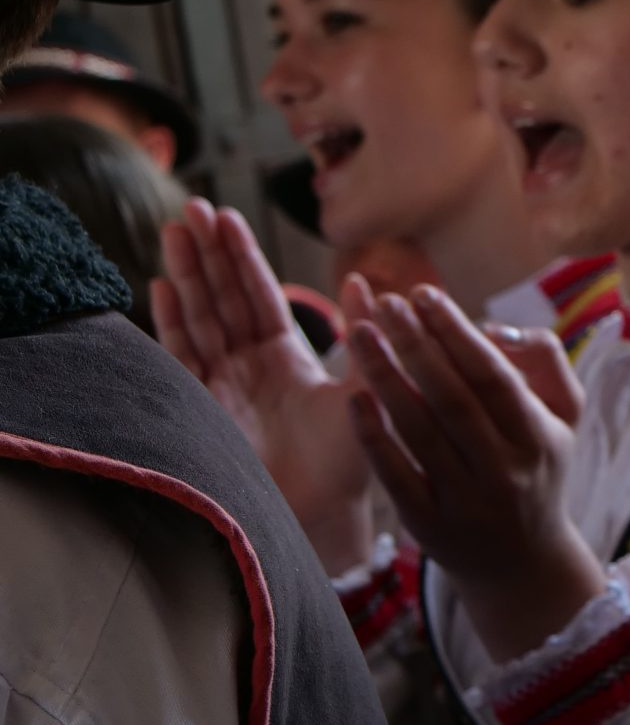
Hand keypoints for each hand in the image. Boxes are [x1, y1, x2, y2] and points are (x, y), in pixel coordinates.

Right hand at [155, 199, 373, 573]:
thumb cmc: (348, 463)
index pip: (258, 294)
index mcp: (285, 356)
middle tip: (191, 207)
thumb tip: (372, 284)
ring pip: (198, 318)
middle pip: (221, 297)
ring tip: (175, 230)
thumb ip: (367, 342)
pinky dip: (171, 322)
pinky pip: (182, 357)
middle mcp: (247, 366)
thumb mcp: (365, 392)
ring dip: (186, 275)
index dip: (241, 256)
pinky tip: (162, 285)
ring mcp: (220, 385)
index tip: (226, 215)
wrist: (321, 518)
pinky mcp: (200, 409)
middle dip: (206, 253)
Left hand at [346, 286, 602, 661]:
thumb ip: (544, 359)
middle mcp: (503, 471)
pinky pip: (394, 474)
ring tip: (358, 333)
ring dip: (384, 377)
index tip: (422, 292)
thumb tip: (493, 328)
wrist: (523, 564)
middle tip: (385, 302)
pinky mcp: (427, 526)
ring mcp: (464, 502)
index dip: (455, 331)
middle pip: (452, 398)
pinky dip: (373, 435)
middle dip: (415, 344)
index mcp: (538, 438)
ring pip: (418, 431)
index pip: (492, 375)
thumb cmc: (536, 468)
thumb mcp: (564, 416)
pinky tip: (353, 398)